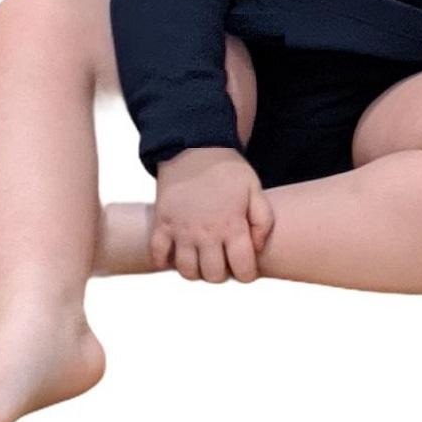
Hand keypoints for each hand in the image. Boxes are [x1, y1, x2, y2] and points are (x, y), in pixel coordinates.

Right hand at [151, 147, 275, 281]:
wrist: (194, 146)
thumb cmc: (227, 169)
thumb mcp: (254, 188)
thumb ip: (263, 220)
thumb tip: (257, 248)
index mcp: (232, 225)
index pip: (242, 270)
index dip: (247, 273)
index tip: (245, 265)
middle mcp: (206, 233)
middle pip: (213, 275)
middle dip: (222, 273)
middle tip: (223, 260)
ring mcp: (181, 230)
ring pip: (187, 271)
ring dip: (196, 270)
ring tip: (202, 257)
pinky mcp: (162, 223)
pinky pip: (158, 254)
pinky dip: (164, 260)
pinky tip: (176, 253)